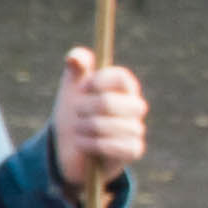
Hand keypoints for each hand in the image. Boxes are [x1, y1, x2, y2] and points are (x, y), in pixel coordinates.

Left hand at [54, 50, 146, 189]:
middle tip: (76, 112)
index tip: (82, 87)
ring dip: (85, 128)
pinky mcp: (134, 149)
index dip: (99, 81)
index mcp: (124, 87)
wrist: (73, 147)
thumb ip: (75, 69)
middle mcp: (135, 106)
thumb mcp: (71, 88)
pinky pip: (115, 145)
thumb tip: (74, 58)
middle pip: (109, 102)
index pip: (121, 77)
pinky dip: (93, 145)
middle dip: (84, 108)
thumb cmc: (75, 112)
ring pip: (108, 125)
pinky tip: (84, 143)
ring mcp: (136, 128)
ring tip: (78, 129)